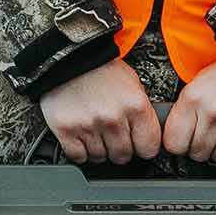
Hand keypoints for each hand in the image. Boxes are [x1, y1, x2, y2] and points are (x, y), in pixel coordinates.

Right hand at [38, 57, 163, 165]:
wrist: (69, 56)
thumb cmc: (102, 69)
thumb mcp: (133, 85)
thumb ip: (142, 113)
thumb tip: (149, 137)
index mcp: (135, 106)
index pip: (149, 148)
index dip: (144, 147)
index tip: (139, 144)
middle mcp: (113, 117)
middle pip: (124, 156)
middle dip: (120, 149)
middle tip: (114, 135)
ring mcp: (88, 125)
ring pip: (101, 158)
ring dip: (99, 150)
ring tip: (96, 131)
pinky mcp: (66, 130)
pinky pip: (78, 157)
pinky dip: (80, 151)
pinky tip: (82, 136)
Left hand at [161, 54, 215, 167]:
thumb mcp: (196, 85)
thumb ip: (184, 112)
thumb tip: (172, 139)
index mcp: (193, 98)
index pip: (174, 143)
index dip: (179, 145)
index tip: (184, 142)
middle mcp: (214, 111)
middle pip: (196, 153)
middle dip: (200, 148)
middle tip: (209, 134)